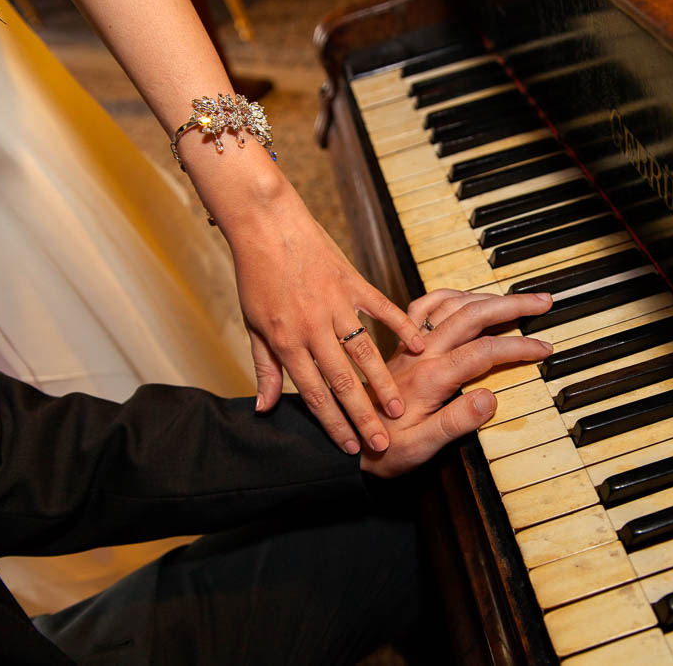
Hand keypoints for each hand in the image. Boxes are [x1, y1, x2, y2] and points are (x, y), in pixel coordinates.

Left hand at [219, 180, 424, 455]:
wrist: (265, 224)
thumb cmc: (257, 275)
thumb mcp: (254, 325)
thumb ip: (264, 367)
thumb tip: (264, 408)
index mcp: (286, 341)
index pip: (313, 393)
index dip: (332, 423)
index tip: (348, 447)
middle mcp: (312, 327)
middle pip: (342, 381)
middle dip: (362, 416)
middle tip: (381, 443)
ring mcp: (336, 304)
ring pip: (364, 352)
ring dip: (383, 382)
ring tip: (400, 408)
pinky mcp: (353, 283)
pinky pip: (382, 309)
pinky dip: (402, 326)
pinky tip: (419, 347)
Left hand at [360, 292, 552, 477]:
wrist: (346, 441)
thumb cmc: (384, 450)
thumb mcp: (420, 448)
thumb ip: (455, 422)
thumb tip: (490, 397)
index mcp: (431, 378)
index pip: (485, 351)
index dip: (519, 346)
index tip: (544, 348)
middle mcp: (421, 354)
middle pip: (472, 315)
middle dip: (512, 305)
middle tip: (543, 302)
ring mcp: (410, 346)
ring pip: (452, 305)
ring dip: (486, 296)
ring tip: (514, 298)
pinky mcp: (402, 345)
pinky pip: (425, 308)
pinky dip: (449, 296)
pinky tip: (465, 298)